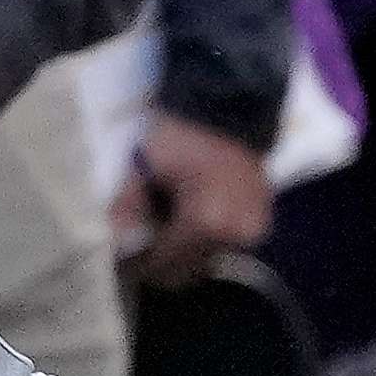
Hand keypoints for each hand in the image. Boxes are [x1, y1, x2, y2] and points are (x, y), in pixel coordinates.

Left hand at [113, 109, 273, 287]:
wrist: (228, 107)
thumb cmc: (182, 135)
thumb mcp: (144, 168)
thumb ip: (127, 208)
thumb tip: (116, 240)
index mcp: (206, 223)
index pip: (165, 262)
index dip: (140, 264)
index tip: (122, 261)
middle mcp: (234, 234)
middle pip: (189, 267)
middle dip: (163, 260)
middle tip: (142, 244)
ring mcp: (252, 229)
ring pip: (208, 257)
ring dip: (186, 250)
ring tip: (167, 224)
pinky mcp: (260, 220)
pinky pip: (225, 243)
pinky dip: (205, 237)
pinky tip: (190, 216)